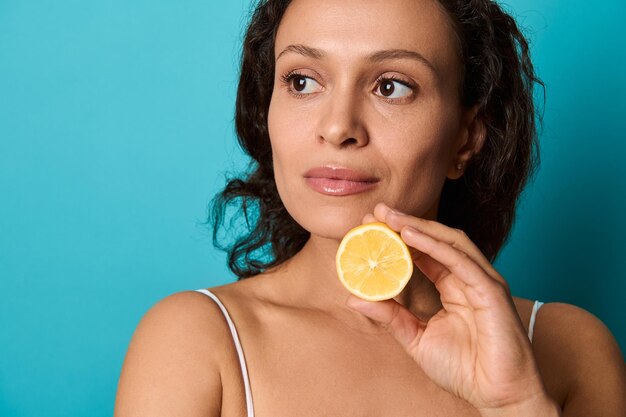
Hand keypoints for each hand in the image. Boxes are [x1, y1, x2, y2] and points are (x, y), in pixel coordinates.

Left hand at [346, 203, 559, 415]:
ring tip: (389, 217)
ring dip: (418, 226)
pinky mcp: (491, 291)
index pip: (425, 253)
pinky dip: (435, 245)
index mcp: (454, 287)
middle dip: (406, 223)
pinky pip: (460, 261)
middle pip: (437, 240)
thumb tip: (353, 298)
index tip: (370, 226)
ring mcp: (482, 282)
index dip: (399, 237)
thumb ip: (389, 316)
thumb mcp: (416, 338)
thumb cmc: (464, 370)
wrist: (496, 397)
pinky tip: (410, 236)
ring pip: (450, 242)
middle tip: (376, 211)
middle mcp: (469, 279)